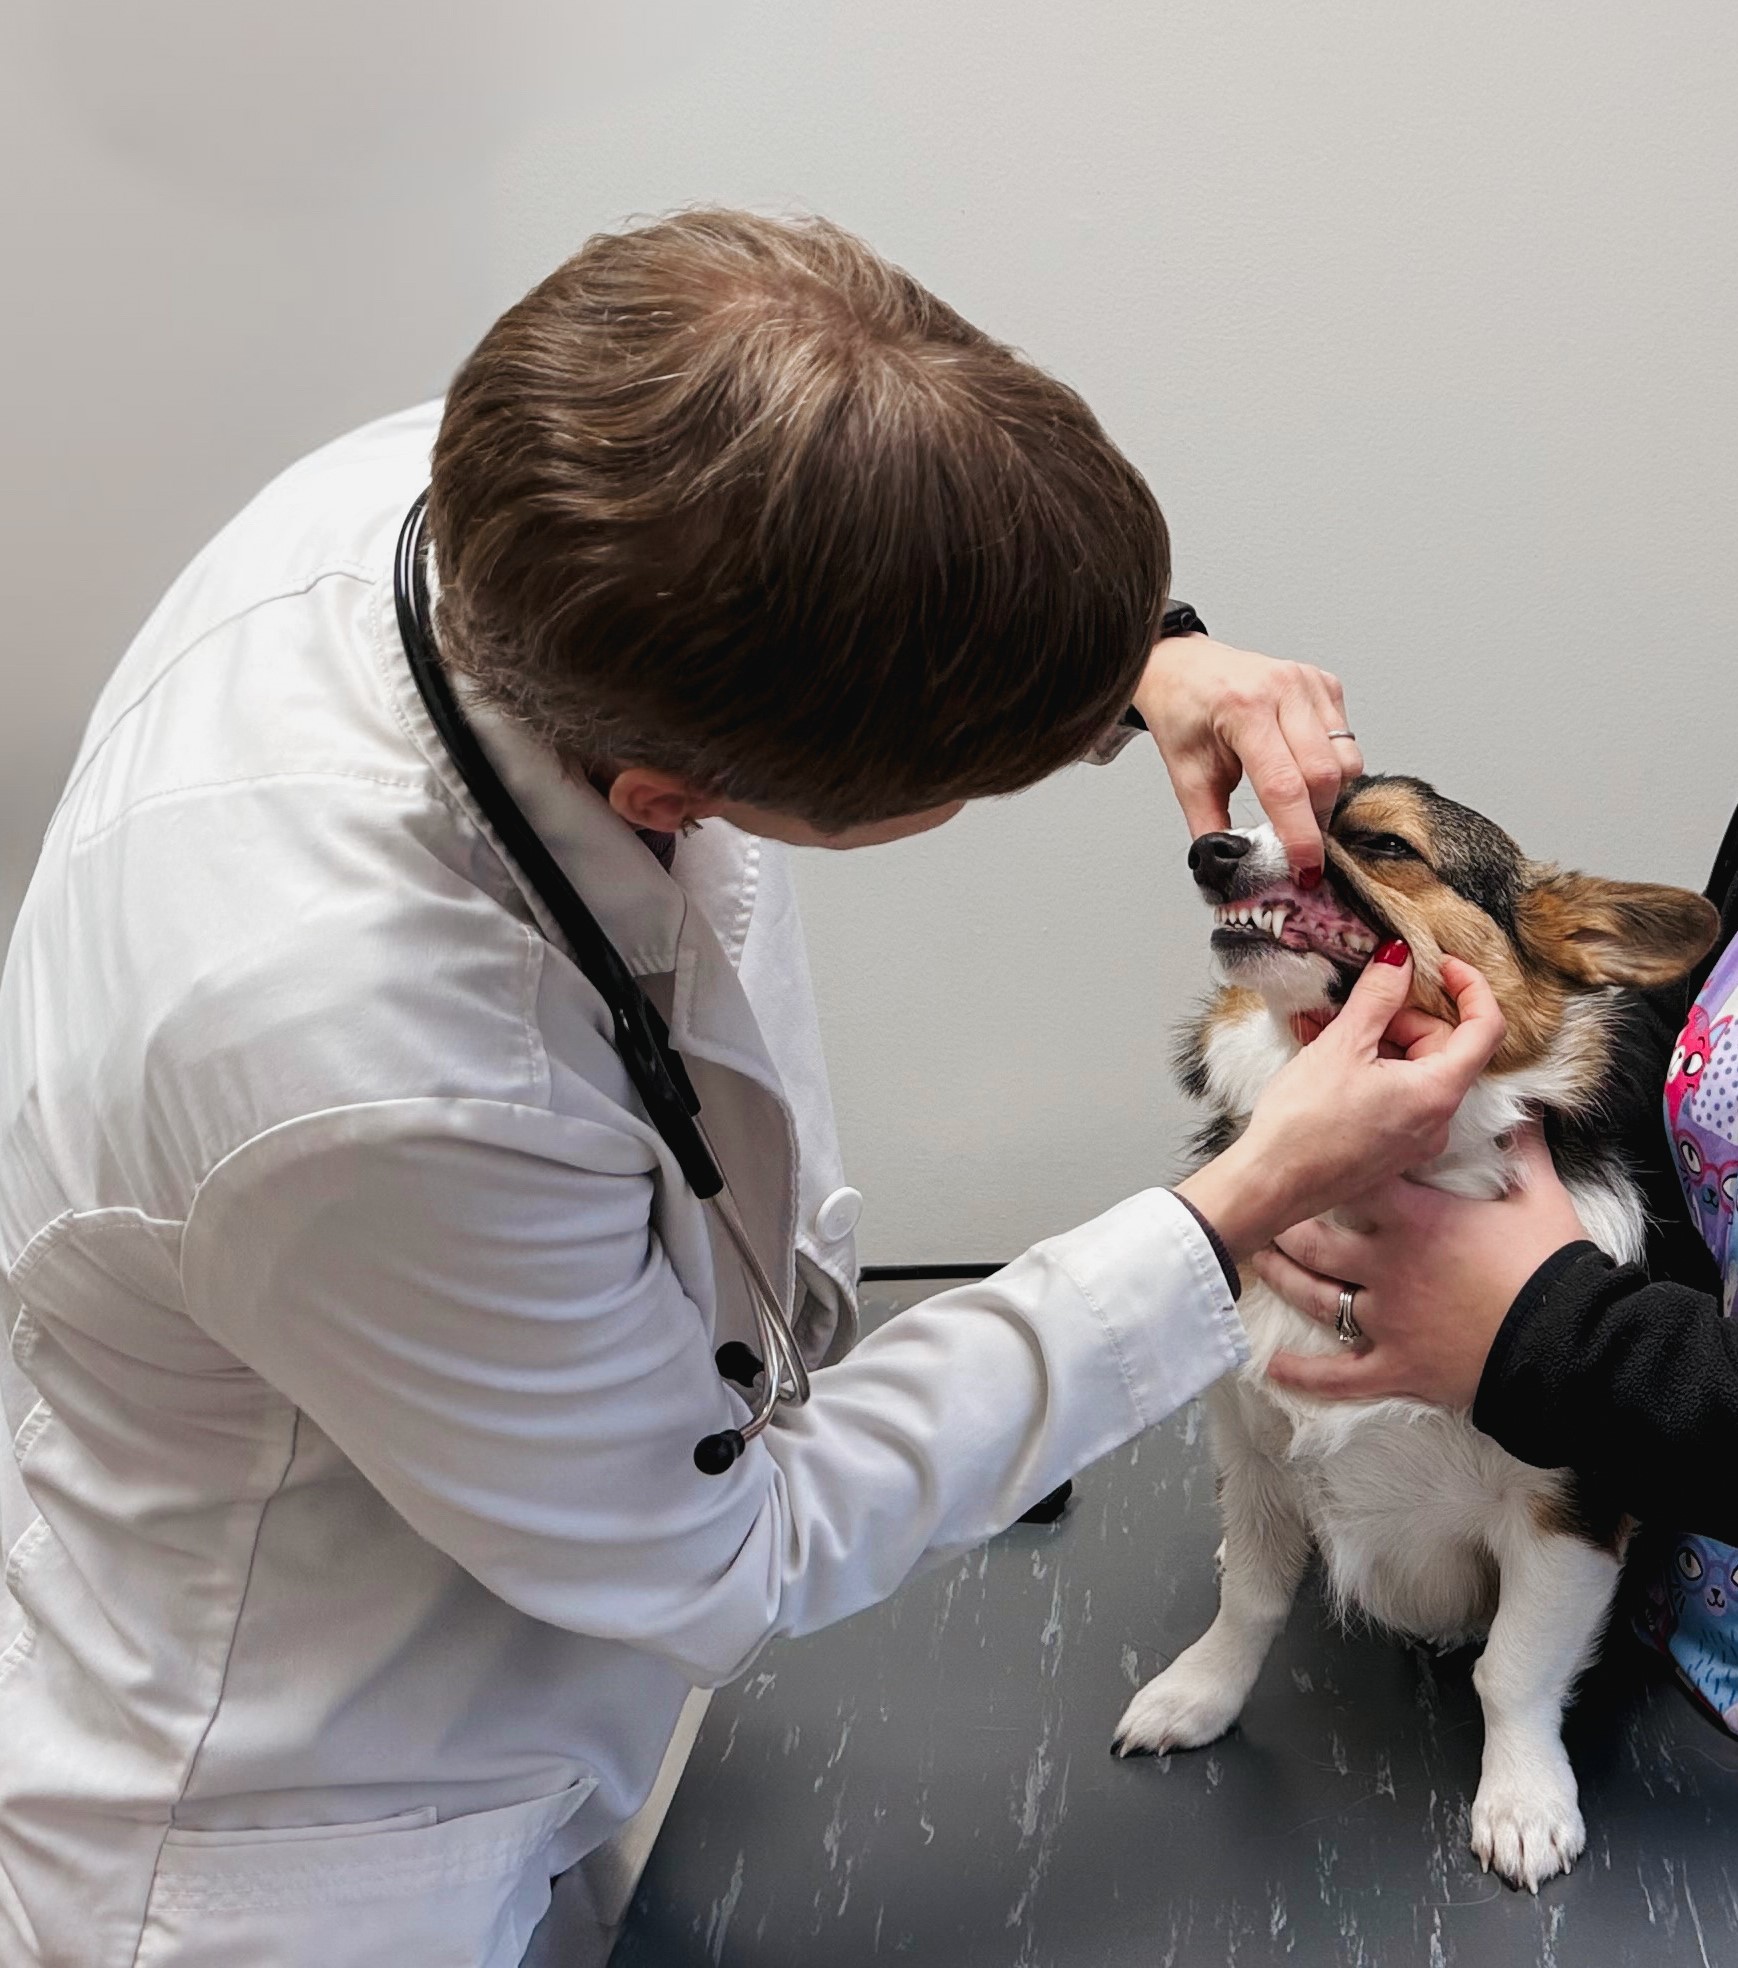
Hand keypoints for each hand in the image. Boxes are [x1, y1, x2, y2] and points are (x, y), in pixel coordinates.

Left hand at [1133, 636, 1363, 879]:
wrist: (1183, 668)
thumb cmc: (1183, 713)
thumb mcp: (1187, 776)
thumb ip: (1212, 826)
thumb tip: (1236, 868)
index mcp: (1243, 709)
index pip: (1284, 785)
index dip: (1299, 834)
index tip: (1304, 868)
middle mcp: (1282, 688)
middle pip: (1325, 775)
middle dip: (1315, 819)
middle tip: (1294, 839)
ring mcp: (1308, 682)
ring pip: (1346, 760)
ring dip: (1327, 793)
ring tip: (1291, 797)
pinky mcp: (1326, 684)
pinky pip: (1347, 741)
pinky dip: (1330, 765)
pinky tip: (1297, 761)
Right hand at [1176, 951, 1505, 1263]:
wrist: (1269, 1185)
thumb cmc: (1304, 1122)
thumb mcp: (1341, 1046)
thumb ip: (1378, 996)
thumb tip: (1400, 958)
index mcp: (1437, 1093)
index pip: (1485, 1028)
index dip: (1470, 987)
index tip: (1441, 964)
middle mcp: (1438, 1121)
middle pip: (1443, 1047)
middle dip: (1403, 1017)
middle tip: (1357, 1005)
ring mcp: (1415, 1139)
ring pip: (1414, 1070)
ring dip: (1378, 1041)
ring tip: (1326, 1028)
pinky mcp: (1390, 1149)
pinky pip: (1394, 1095)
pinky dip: (1370, 1069)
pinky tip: (1328, 1058)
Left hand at [1257, 1126, 1588, 1406]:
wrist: (1569, 1343)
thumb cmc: (1554, 1267)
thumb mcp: (1540, 1198)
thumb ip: (1524, 1150)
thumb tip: (1530, 1108)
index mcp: (1416, 1220)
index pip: (1356, 1182)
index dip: (1332, 1169)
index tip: (1313, 1160)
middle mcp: (1387, 1265)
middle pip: (1315, 1240)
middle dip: (1286, 1227)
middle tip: (1266, 1216)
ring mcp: (1385, 1319)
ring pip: (1315, 1297)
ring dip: (1282, 1280)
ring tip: (1259, 1265)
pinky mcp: (1394, 1366)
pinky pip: (1339, 1375)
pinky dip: (1303, 1374)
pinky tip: (1273, 1367)